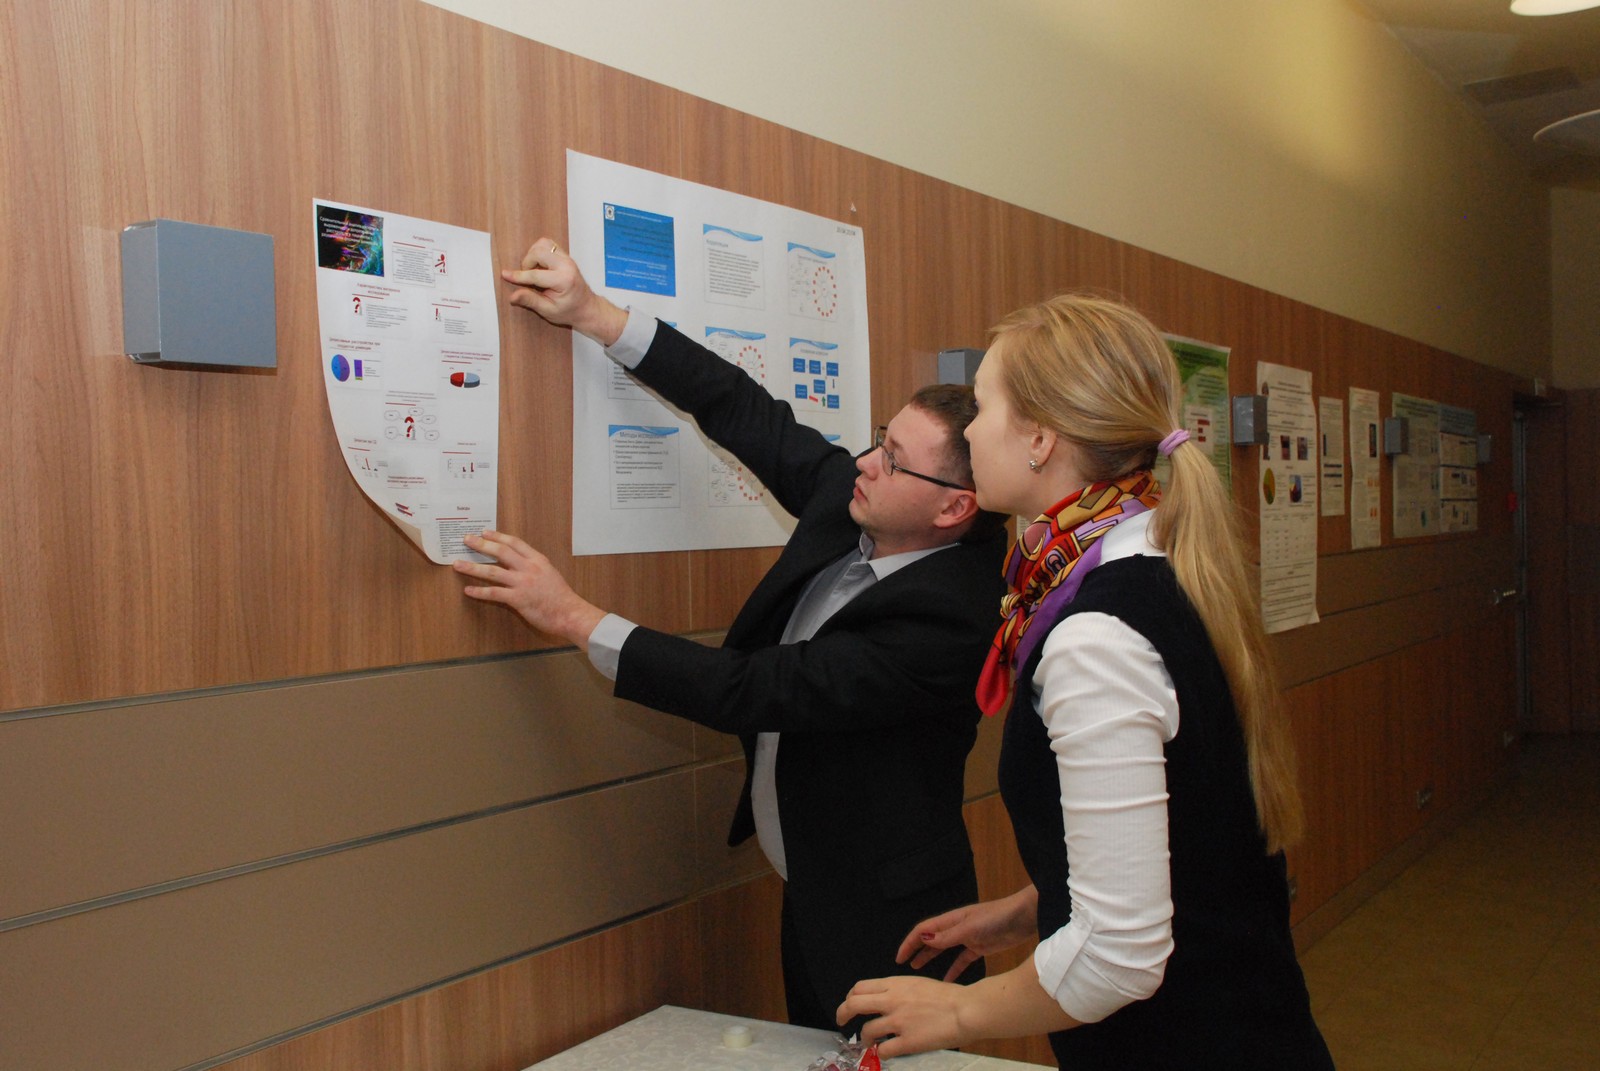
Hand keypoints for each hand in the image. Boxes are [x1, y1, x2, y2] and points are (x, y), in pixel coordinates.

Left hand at [454, 529, 604, 647]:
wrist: (570, 613)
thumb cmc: (561, 596)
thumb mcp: (550, 574)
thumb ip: (534, 567)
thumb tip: (518, 564)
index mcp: (537, 560)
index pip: (515, 542)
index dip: (498, 536)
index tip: (485, 532)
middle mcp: (529, 568)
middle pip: (501, 551)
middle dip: (481, 545)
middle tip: (467, 540)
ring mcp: (522, 583)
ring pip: (492, 571)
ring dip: (472, 567)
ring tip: (458, 564)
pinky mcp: (518, 599)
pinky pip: (494, 593)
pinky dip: (479, 592)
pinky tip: (468, 590)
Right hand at [501, 237, 626, 344]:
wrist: (586, 307)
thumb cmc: (569, 311)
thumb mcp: (548, 311)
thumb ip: (530, 301)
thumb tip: (512, 296)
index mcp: (564, 280)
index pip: (535, 274)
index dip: (518, 276)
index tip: (505, 275)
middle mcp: (567, 265)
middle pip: (538, 252)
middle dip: (527, 263)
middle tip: (528, 278)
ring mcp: (567, 258)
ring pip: (543, 244)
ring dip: (533, 255)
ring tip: (534, 271)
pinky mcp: (565, 255)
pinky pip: (548, 245)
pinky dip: (539, 252)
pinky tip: (539, 266)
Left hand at [836, 976, 968, 1058]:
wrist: (966, 1009)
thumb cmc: (949, 997)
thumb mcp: (919, 984)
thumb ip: (900, 992)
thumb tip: (888, 1002)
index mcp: (895, 984)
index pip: (860, 987)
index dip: (850, 997)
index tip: (850, 1004)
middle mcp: (892, 1000)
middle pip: (854, 1004)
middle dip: (843, 1014)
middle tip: (841, 1022)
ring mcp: (898, 1022)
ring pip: (866, 1030)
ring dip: (864, 1039)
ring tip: (869, 1043)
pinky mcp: (907, 1042)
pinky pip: (883, 1050)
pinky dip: (880, 1053)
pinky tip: (884, 1053)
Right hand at [897, 886, 1037, 981]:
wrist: (1024, 917)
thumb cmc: (997, 917)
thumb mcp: (970, 928)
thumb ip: (948, 936)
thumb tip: (924, 940)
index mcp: (951, 920)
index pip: (924, 930)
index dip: (910, 942)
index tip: (900, 957)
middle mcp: (956, 928)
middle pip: (931, 939)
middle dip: (917, 950)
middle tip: (904, 964)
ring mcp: (968, 938)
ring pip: (944, 950)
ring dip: (931, 958)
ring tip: (918, 970)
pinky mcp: (980, 947)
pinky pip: (962, 960)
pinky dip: (953, 969)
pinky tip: (947, 980)